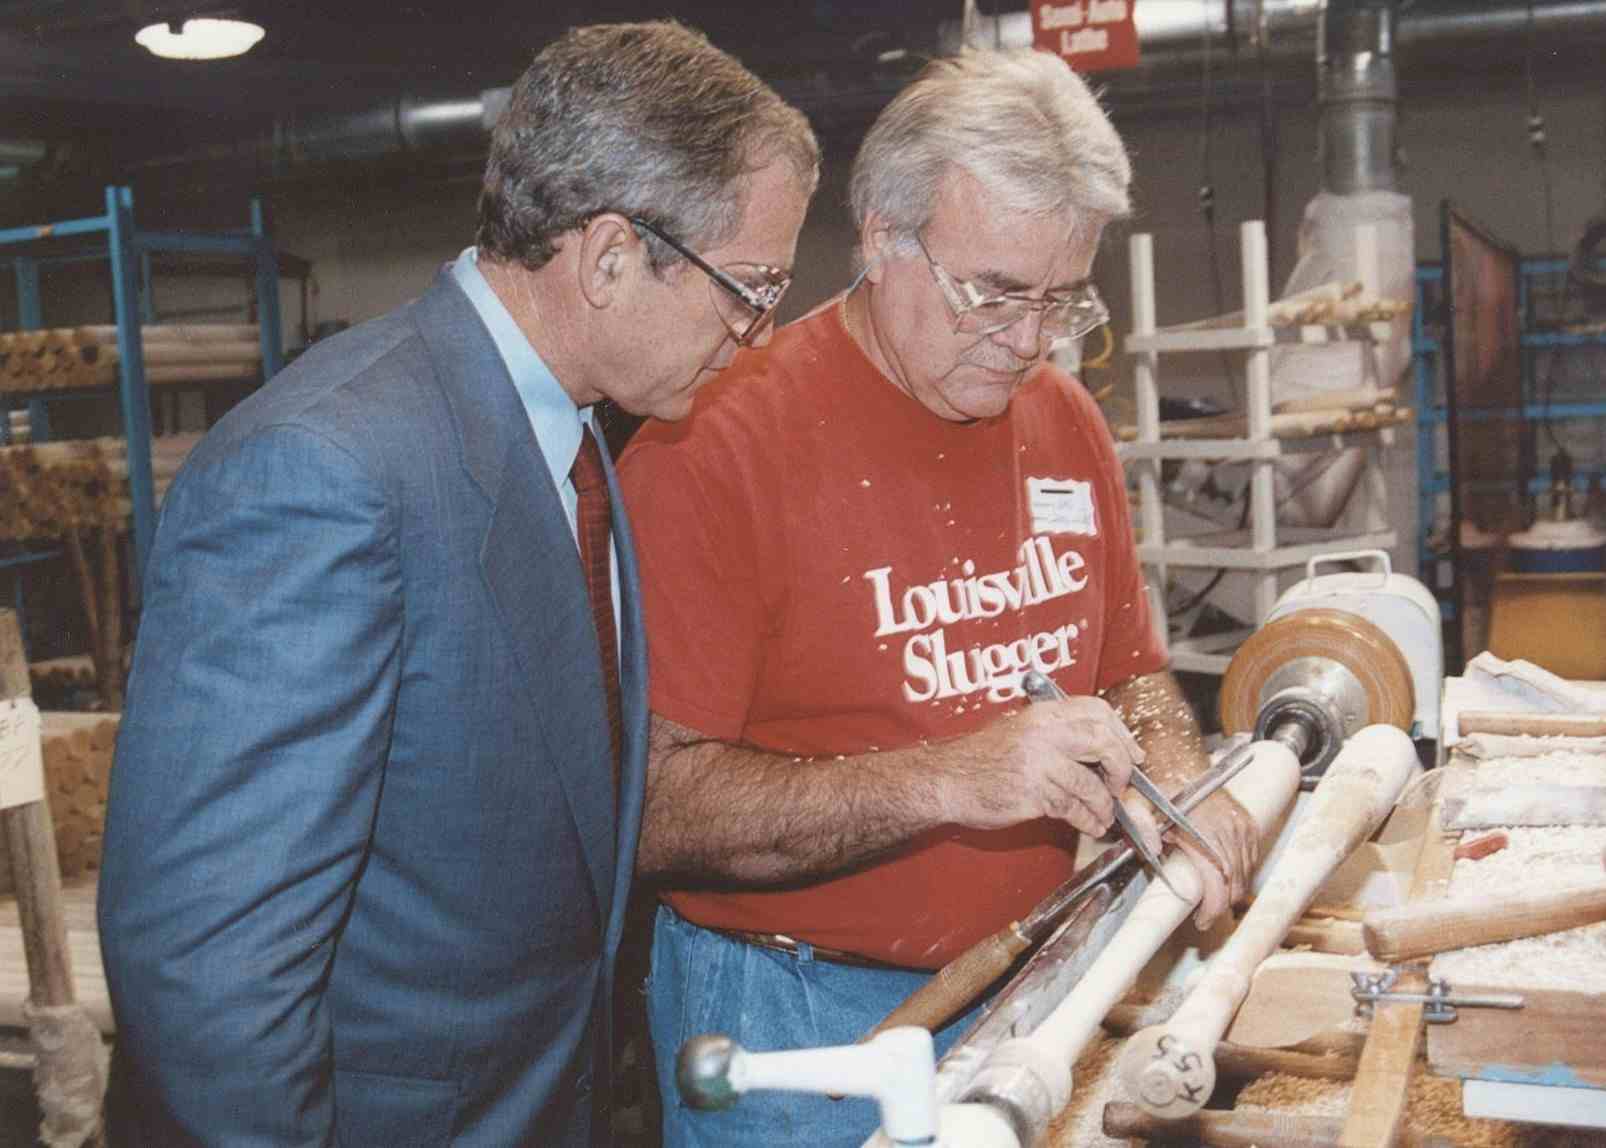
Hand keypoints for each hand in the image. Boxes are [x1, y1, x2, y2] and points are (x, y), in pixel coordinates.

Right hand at [940, 698, 1145, 838]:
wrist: (945, 779)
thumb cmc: (979, 759)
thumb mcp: (1019, 731)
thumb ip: (1055, 734)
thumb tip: (1098, 750)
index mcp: (1043, 714)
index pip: (1097, 710)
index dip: (1121, 732)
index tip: (1130, 752)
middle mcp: (1044, 734)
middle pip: (1103, 742)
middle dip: (1122, 766)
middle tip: (1121, 784)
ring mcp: (1039, 764)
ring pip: (1091, 784)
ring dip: (1104, 805)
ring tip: (1104, 814)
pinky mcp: (1033, 794)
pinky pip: (1073, 808)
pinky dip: (1088, 820)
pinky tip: (1090, 824)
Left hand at [1134, 789, 1258, 930]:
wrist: (1179, 760)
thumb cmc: (1157, 785)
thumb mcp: (1137, 807)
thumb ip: (1140, 829)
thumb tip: (1153, 852)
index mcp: (1201, 829)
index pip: (1217, 883)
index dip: (1212, 909)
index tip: (1201, 920)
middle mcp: (1227, 829)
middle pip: (1236, 884)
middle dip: (1221, 905)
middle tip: (1204, 913)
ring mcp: (1241, 826)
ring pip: (1246, 874)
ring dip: (1232, 890)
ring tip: (1212, 896)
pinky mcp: (1248, 823)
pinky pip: (1251, 858)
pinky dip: (1241, 872)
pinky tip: (1224, 876)